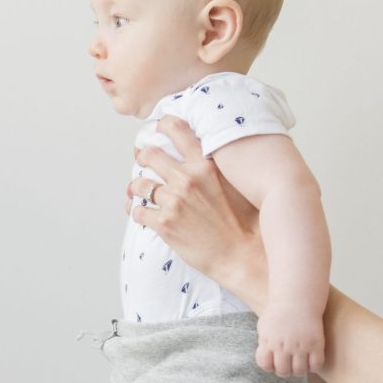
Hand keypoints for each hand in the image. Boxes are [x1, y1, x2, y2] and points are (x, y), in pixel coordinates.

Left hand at [124, 117, 265, 300]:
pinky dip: (135, 210)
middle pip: (150, 155)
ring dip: (136, 187)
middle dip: (142, 157)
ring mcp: (174, 201)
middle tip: (141, 160)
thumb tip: (206, 153)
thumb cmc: (247, 222)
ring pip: (139, 184)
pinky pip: (137, 211)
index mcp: (206, 164)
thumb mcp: (238, 183)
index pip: (177, 130)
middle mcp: (188, 178)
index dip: (162, 126)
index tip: (155, 130)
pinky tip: (140, 212)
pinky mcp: (164, 224)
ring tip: (137, 190)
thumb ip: (219, 165)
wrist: (244, 255)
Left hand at [255, 305, 325, 376]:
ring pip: (300, 371)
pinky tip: (311, 362)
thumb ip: (264, 344)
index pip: (265, 365)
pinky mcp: (316, 344)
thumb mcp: (264, 327)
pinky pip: (316, 365)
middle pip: (283, 371)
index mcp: (269, 342)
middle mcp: (284, 346)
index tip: (273, 364)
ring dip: (299, 371)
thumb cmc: (279, 313)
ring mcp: (301, 346)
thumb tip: (266, 361)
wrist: (298, 299)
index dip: (269, 367)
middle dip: (285, 371)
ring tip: (300, 365)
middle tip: (288, 367)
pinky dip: (314, 368)